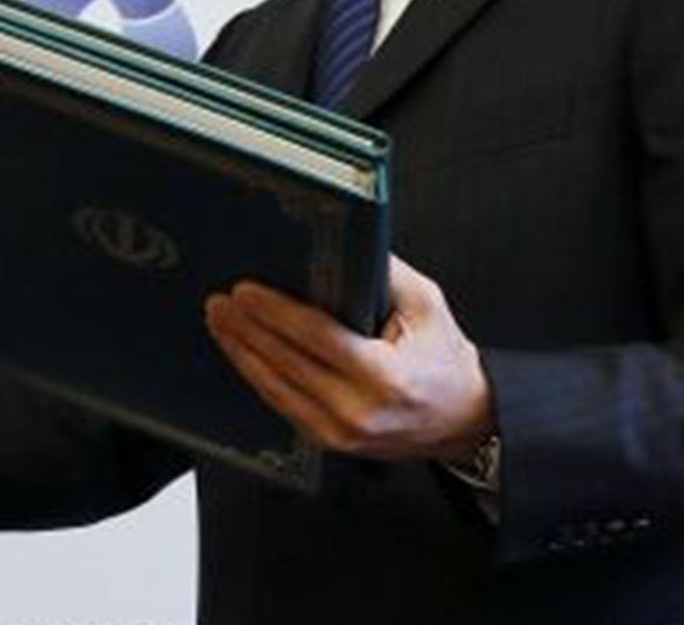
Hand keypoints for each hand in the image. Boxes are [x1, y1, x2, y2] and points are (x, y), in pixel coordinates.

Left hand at [203, 254, 492, 462]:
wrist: (465, 420)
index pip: (317, 338)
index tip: (244, 291)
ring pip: (276, 388)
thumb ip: (382, 272)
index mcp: (387, 378)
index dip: (275, 313)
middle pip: (287, 364)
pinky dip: (257, 375)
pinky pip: (283, 405)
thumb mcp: (426, 305)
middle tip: (219, 301)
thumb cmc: (445, 359)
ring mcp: (342, 434)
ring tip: (219, 321)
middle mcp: (361, 411)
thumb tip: (339, 241)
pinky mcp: (330, 442)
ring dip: (241, 352)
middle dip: (247, 329)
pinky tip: (239, 350)